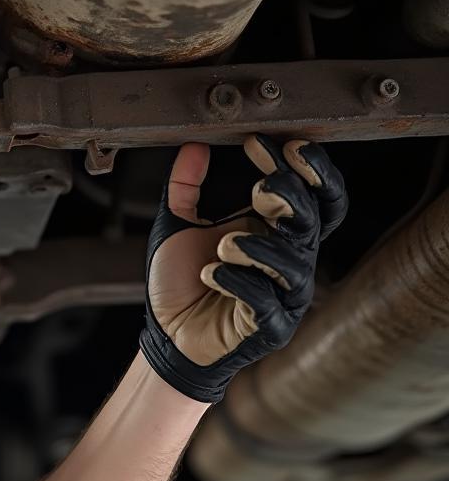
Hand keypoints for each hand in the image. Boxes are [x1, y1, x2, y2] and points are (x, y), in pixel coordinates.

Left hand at [139, 134, 346, 403]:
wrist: (166, 335)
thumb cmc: (180, 282)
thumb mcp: (176, 225)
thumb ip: (184, 186)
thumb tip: (193, 145)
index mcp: (272, 232)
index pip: (309, 194)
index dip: (301, 168)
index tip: (262, 146)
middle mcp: (286, 260)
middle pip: (313, 220)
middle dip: (292, 196)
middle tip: (263, 186)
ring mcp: (283, 295)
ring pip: (295, 262)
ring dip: (259, 247)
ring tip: (223, 244)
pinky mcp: (270, 326)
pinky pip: (266, 300)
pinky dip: (237, 281)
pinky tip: (210, 274)